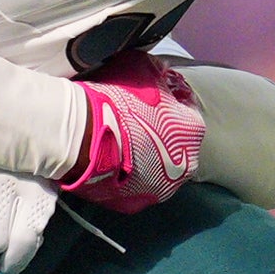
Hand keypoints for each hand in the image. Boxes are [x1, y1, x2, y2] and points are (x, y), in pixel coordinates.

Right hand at [60, 50, 207, 213]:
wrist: (81, 135)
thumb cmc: (115, 98)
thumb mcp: (143, 68)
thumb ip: (160, 73)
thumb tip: (163, 74)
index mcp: (193, 129)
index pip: (187, 112)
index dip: (169, 104)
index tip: (150, 101)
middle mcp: (186, 164)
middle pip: (177, 147)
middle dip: (161, 137)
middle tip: (134, 126)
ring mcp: (161, 190)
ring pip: (158, 172)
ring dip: (146, 161)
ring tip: (122, 148)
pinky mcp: (136, 205)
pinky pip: (135, 188)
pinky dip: (128, 179)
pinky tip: (112, 166)